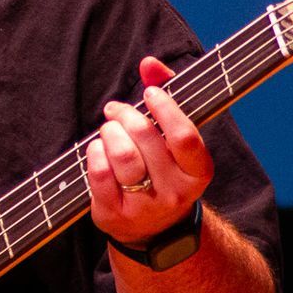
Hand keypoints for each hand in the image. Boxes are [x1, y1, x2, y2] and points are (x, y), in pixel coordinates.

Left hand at [85, 56, 213, 247]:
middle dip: (126, 115)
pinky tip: (98, 149)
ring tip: (108, 129)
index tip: (149, 93)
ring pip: (122, 156)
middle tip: (116, 109)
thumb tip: (149, 63)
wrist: (154, 229)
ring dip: (109, 132)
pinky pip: (100, 174)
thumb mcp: (173, 137)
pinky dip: (94, 153)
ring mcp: (146, 207)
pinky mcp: (116, 215)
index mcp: (198, 171)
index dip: (165, 108)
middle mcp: (176, 192)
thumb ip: (167, 94)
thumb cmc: (163, 167)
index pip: (185, 136)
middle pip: (146, 139)